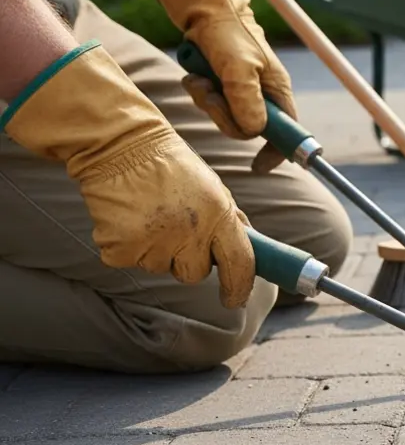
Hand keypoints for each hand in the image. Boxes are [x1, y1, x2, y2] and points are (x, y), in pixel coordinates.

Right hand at [1, 43, 256, 307]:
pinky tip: (128, 218)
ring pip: (161, 267)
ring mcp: (153, 242)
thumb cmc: (170, 166)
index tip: (233, 298)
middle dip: (188, 259)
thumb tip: (245, 252)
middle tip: (175, 227)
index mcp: (218, 214)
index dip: (238, 286)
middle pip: (195, 274)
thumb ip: (228, 221)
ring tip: (150, 214)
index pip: (239, 263)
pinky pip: (130, 262)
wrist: (120, 146)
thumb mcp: (212, 188)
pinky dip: (129, 247)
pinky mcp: (120, 249)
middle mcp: (189, 232)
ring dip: (157, 249)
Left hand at [154, 0, 296, 172]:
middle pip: (246, 129)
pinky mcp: (222, 88)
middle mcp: (262, 95)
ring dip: (208, 101)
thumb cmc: (228, 33)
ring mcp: (241, 92)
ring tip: (202, 77)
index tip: (259, 166)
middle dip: (224, 115)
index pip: (286, 132)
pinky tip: (197, 74)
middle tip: (211, 94)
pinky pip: (210, 105)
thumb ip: (247, 100)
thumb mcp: (238, 67)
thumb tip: (255, 132)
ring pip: (224, 118)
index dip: (277, 152)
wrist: (205, 10)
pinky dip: (199, 92)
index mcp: (277, 92)